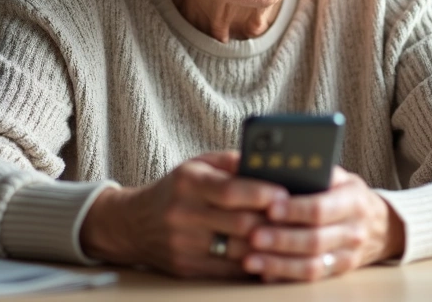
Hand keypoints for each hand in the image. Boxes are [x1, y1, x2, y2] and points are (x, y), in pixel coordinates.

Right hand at [79, 151, 287, 278]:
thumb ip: (232, 162)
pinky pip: (229, 270)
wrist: (132, 224)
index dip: (262, 194)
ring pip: (238, 250)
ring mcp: (184, 245)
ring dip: (268, 246)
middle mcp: (183, 214)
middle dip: (272, 222)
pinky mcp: (187, 269)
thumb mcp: (198, 165)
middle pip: (239, 224)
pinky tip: (270, 256)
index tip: (287, 194)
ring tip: (290, 238)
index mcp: (188, 182)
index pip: (229, 190)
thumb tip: (270, 162)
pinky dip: (253, 264)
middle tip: (299, 219)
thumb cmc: (176, 189)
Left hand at [243, 167, 404, 282]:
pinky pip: (311, 279)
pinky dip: (285, 276)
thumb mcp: (335, 175)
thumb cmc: (344, 193)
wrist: (379, 224)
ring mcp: (348, 255)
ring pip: (313, 265)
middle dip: (281, 239)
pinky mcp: (338, 272)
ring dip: (278, 263)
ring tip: (250, 259)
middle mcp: (354, 230)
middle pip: (315, 239)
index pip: (321, 207)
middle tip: (253, 235)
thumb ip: (308, 169)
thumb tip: (262, 161)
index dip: (295, 209)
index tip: (270, 208)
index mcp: (352, 199)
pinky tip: (263, 272)